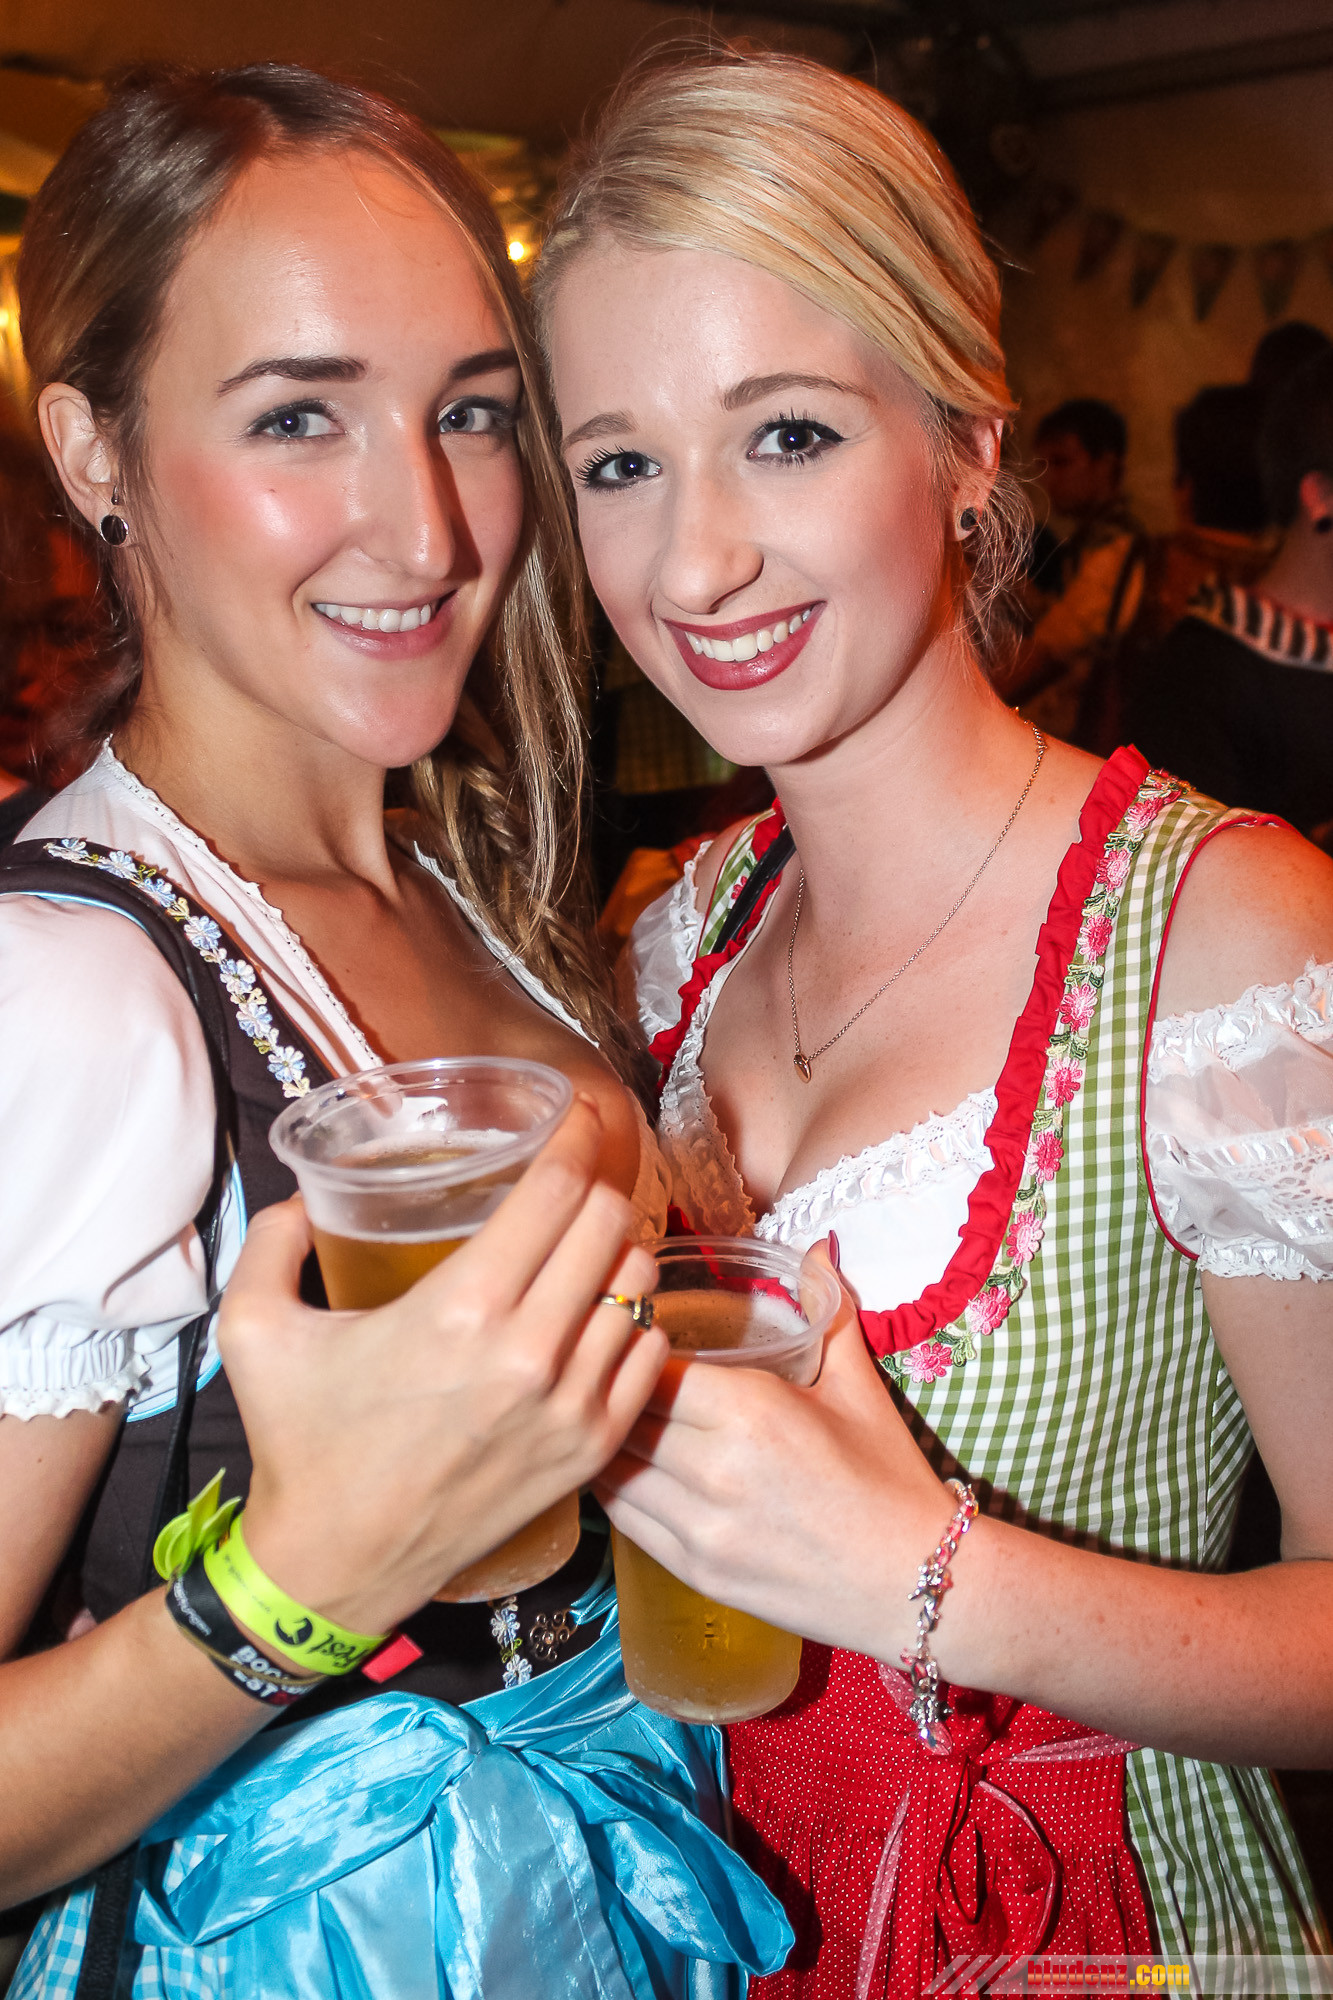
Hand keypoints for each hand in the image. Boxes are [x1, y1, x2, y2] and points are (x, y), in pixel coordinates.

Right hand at [219, 1098, 665, 1634]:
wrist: (335, 1564)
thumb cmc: (299, 1442)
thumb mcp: (254, 1329)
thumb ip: (273, 1241)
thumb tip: (302, 1194)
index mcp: (458, 1309)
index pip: (556, 1191)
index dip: (577, 1137)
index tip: (578, 1114)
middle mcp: (528, 1353)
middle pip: (607, 1224)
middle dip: (595, 1183)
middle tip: (576, 1173)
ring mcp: (569, 1406)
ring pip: (638, 1286)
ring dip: (618, 1250)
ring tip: (589, 1241)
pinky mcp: (589, 1448)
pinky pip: (650, 1355)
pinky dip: (636, 1320)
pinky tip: (605, 1309)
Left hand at [596, 1242, 953, 1659]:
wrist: (916, 1582)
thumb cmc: (888, 1479)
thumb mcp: (857, 1387)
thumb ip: (829, 1309)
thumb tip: (818, 1246)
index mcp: (751, 1412)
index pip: (652, 1364)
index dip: (634, 1344)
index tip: (633, 1330)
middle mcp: (715, 1469)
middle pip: (624, 1411)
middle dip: (610, 1385)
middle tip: (603, 1364)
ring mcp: (700, 1527)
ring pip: (612, 1466)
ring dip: (605, 1435)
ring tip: (602, 1411)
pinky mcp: (693, 1570)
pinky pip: (624, 1518)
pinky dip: (615, 1485)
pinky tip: (620, 1462)